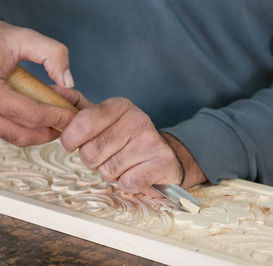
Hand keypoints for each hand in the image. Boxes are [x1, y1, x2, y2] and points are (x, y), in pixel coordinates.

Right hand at [0, 21, 75, 145]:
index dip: (56, 117)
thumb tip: (67, 81)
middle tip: (68, 124)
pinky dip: (25, 128)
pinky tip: (40, 117)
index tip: (73, 115)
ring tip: (56, 121)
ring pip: (13, 136)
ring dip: (38, 133)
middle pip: (21, 134)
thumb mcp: (22, 37)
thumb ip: (52, 53)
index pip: (30, 114)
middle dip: (49, 132)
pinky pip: (6, 130)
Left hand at [60, 97, 206, 193]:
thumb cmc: (127, 139)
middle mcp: (137, 120)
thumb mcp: (104, 118)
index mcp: (120, 106)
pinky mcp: (161, 163)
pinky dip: (127, 184)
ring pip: (108, 171)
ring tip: (124, 164)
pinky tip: (136, 173)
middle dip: (93, 161)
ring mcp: (151, 141)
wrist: (165, 156)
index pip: (83, 122)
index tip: (72, 144)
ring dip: (111, 173)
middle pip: (91, 153)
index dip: (71, 139)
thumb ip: (78, 107)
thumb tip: (52, 90)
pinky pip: (126, 183)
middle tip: (107, 155)